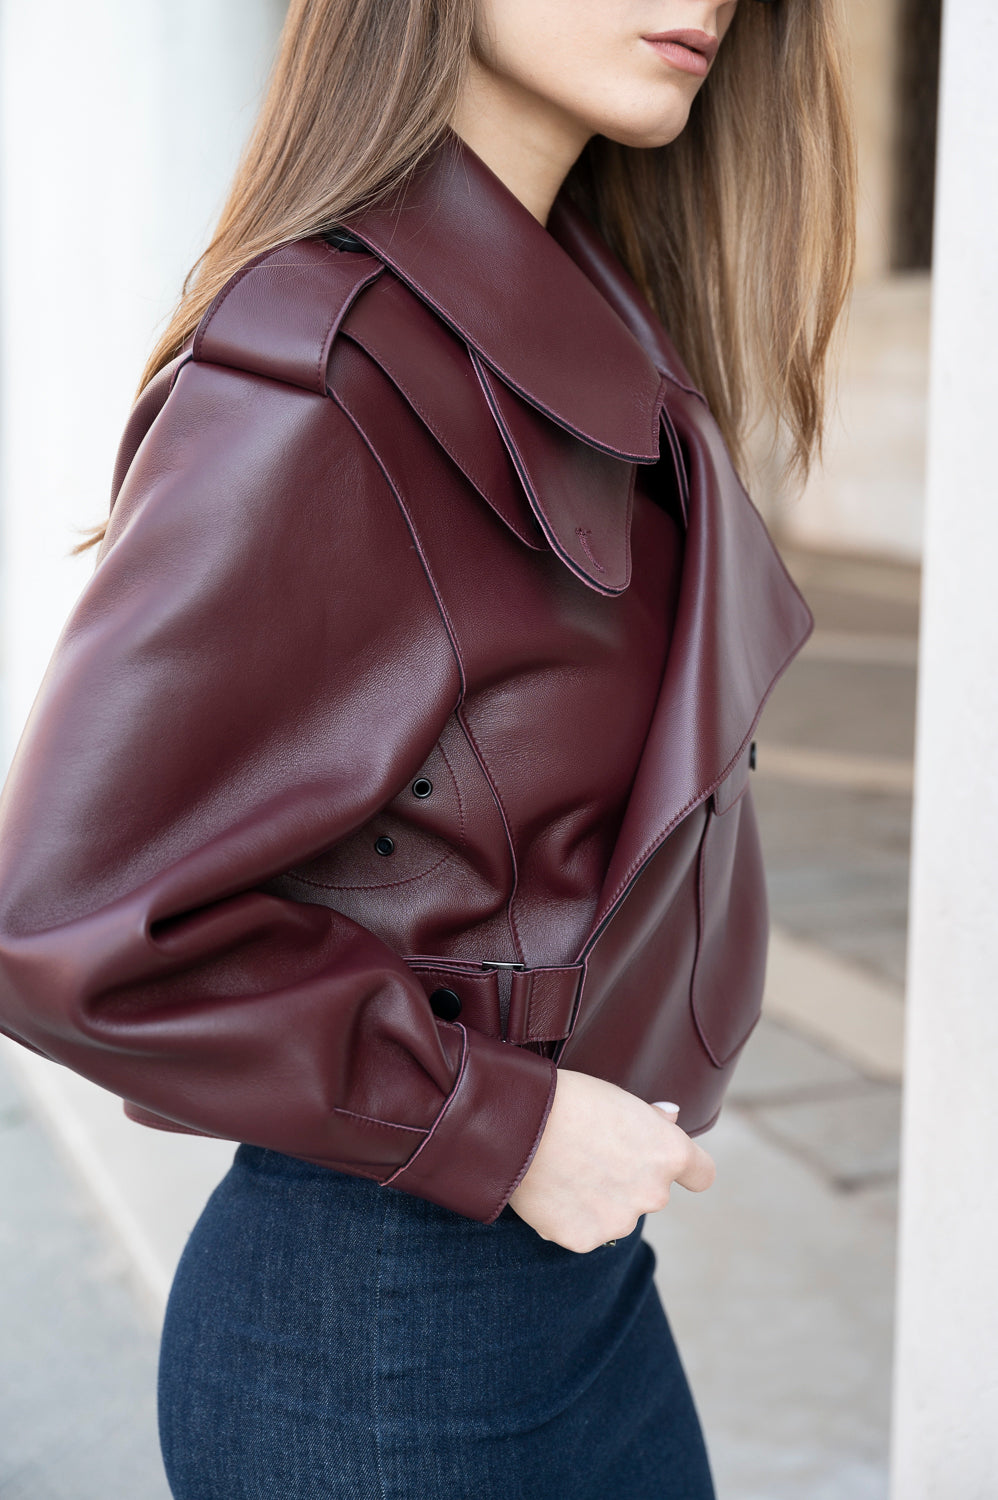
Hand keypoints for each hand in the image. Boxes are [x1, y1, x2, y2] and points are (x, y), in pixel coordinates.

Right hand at [507, 1068, 715, 1252]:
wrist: (522, 1122)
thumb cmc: (572, 1100)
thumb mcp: (620, 1098)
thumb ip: (651, 1120)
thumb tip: (671, 1118)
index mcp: (669, 1154)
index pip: (701, 1175)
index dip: (685, 1170)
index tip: (664, 1164)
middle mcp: (653, 1194)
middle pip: (649, 1193)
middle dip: (627, 1181)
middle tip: (590, 1155)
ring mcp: (619, 1222)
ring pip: (615, 1215)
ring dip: (598, 1202)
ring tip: (563, 1170)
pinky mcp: (584, 1240)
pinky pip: (583, 1230)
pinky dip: (569, 1217)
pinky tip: (550, 1190)